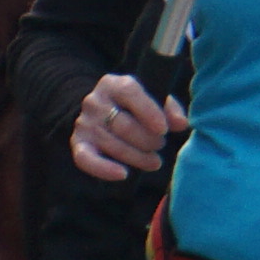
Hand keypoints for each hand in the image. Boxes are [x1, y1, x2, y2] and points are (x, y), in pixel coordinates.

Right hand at [71, 74, 186, 181]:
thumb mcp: (152, 100)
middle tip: (160, 146)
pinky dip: (104, 169)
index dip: (148, 111)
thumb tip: (182, 123)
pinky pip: (86, 159)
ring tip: (154, 161)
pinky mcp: (78, 144)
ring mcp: (84, 123)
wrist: (102, 111)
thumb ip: (170, 109)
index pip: (129, 93)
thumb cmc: (135, 107)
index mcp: (113, 84)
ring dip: (138, 158)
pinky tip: (123, 174)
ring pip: (113, 144)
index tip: (164, 129)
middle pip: (123, 125)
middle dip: (148, 140)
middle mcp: (94, 101)